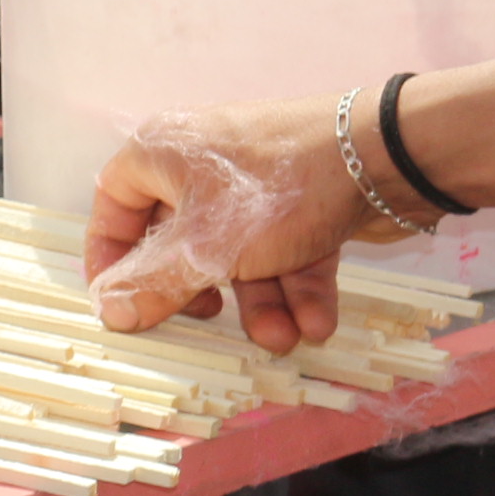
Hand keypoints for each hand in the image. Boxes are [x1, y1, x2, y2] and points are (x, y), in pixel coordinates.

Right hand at [84, 94, 371, 351]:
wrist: (384, 158)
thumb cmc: (271, 193)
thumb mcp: (201, 250)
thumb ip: (152, 286)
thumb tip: (110, 315)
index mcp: (161, 157)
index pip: (113, 206)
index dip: (111, 257)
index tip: (120, 302)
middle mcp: (203, 166)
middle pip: (179, 241)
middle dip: (203, 292)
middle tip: (207, 320)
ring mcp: (256, 185)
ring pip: (239, 255)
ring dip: (262, 303)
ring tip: (284, 338)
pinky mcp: (303, 202)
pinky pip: (284, 250)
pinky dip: (297, 287)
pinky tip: (315, 323)